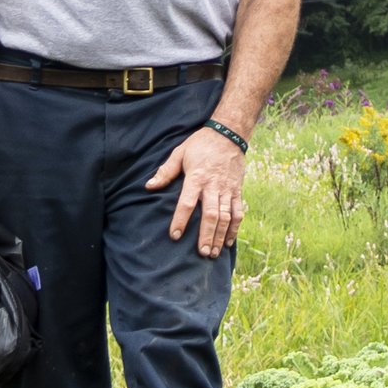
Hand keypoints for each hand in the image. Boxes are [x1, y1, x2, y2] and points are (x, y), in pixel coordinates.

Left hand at [150, 124, 245, 258]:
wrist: (228, 134)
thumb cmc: (200, 144)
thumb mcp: (180, 153)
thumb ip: (165, 171)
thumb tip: (149, 186)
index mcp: (197, 177)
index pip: (187, 203)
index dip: (180, 220)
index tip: (175, 236)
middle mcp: (213, 186)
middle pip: (211, 215)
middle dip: (206, 235)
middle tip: (201, 253)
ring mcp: (227, 189)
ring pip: (226, 217)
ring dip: (220, 236)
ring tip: (213, 253)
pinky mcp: (237, 191)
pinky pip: (238, 212)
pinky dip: (235, 228)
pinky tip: (229, 242)